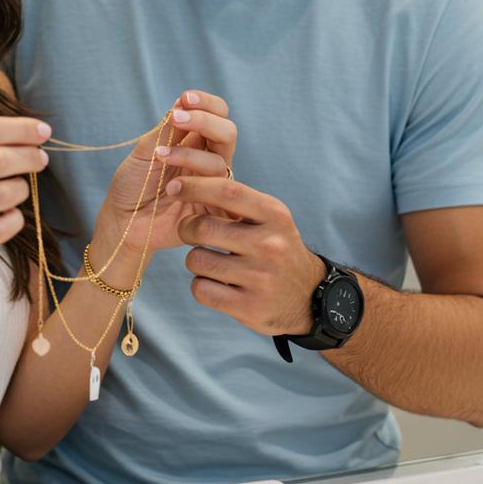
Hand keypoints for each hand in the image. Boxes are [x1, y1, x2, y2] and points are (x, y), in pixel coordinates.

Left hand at [94, 90, 236, 263]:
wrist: (123, 221)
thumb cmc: (132, 185)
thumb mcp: (145, 151)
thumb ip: (166, 130)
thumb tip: (183, 103)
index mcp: (195, 141)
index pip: (216, 114)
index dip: (206, 104)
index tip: (185, 99)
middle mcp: (207, 159)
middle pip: (227, 132)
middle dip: (204, 121)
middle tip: (177, 119)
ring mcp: (212, 184)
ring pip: (219, 161)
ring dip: (189, 154)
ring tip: (160, 156)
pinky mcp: (213, 209)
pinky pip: (218, 193)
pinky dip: (195, 184)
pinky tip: (172, 187)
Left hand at [167, 177, 325, 334]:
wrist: (308, 296)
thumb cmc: (276, 248)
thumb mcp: (270, 219)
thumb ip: (237, 201)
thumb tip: (190, 177)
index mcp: (275, 215)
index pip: (228, 192)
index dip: (195, 186)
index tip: (173, 186)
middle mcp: (270, 244)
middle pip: (203, 227)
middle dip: (186, 228)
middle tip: (190, 231)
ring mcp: (261, 277)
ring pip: (197, 260)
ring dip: (195, 260)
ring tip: (212, 262)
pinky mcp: (250, 307)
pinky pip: (201, 290)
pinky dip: (201, 286)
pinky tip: (217, 284)